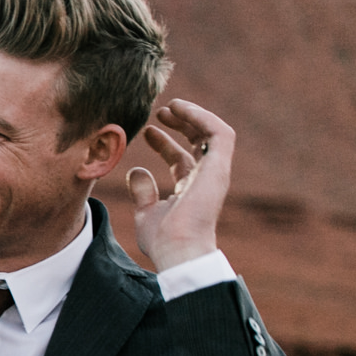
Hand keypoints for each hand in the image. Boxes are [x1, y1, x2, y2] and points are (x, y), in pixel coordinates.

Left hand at [127, 100, 233, 271]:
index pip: (181, 159)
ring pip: (212, 133)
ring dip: (193, 116)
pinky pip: (219, 133)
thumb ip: (142, 191)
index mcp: (190, 189)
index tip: (147, 131)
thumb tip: (136, 171)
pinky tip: (181, 109)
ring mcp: (214, 172)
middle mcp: (205, 178)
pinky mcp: (219, 167)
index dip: (164, 143)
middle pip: (198, 142)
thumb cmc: (164, 240)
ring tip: (170, 106)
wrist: (178, 250)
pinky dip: (202, 117)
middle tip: (159, 113)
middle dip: (181, 124)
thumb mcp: (146, 212)